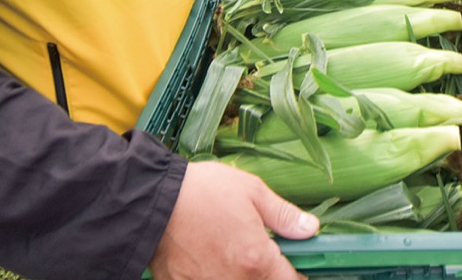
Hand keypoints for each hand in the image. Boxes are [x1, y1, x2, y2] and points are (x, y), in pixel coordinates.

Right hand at [149, 161, 318, 279]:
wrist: (150, 201)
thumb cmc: (203, 191)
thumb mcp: (251, 191)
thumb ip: (283, 215)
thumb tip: (311, 229)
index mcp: (256, 260)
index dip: (295, 274)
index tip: (290, 263)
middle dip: (266, 274)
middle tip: (255, 255)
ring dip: (241, 275)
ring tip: (230, 253)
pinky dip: (214, 275)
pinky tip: (208, 261)